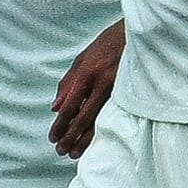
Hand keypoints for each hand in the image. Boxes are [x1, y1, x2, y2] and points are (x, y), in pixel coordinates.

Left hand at [49, 19, 123, 157]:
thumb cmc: (106, 44)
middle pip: (82, 117)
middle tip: (61, 151)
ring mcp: (116, 90)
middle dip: (70, 136)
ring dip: (85, 139)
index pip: (69, 106)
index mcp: (85, 74)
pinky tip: (98, 142)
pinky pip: (112, 117)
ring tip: (75, 153)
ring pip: (98, 121)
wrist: (133, 34)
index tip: (53, 137)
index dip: (60, 124)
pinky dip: (103, 131)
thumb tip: (55, 106)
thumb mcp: (81, 58)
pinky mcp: (128, 94)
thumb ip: (67, 82)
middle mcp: (99, 84)